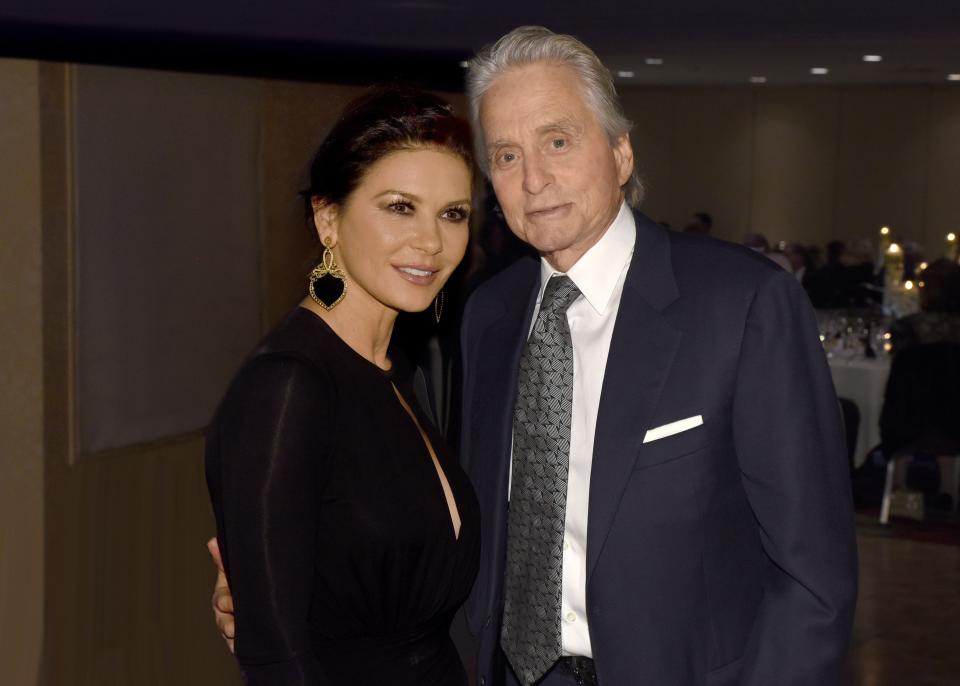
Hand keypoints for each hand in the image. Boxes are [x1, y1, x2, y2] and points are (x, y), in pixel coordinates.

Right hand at [207, 537, 234, 653]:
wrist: (266, 604)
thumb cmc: (245, 584)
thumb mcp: (235, 572)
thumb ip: (224, 559)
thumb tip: (212, 541)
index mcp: (224, 597)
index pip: (220, 599)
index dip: (224, 601)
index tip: (230, 603)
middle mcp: (226, 614)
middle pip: (223, 621)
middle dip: (227, 624)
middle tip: (233, 627)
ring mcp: (235, 628)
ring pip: (231, 636)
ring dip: (233, 638)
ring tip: (238, 638)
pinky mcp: (245, 642)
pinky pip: (239, 647)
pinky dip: (240, 648)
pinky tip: (245, 648)